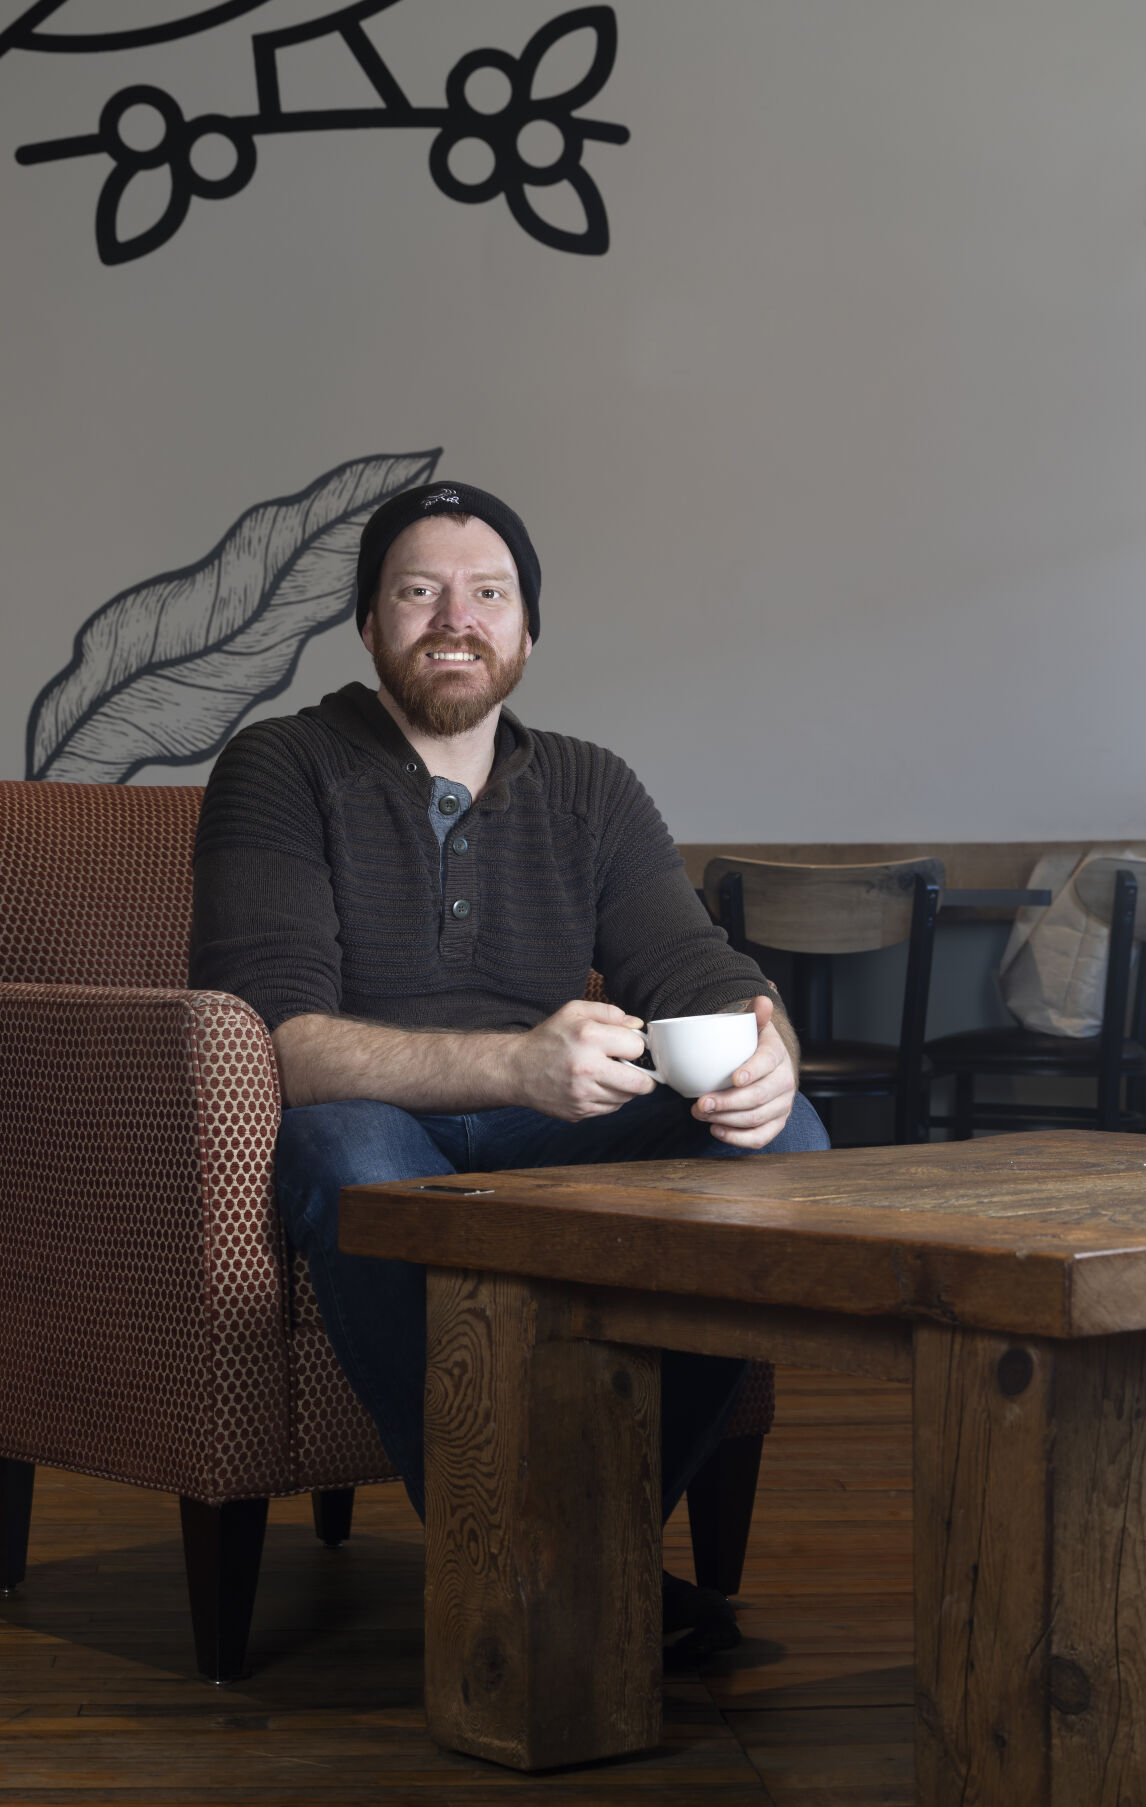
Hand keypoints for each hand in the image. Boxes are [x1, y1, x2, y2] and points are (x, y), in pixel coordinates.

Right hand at [512, 1000, 656, 1120]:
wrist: (516, 1069)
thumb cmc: (548, 1038)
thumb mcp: (574, 1012)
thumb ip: (609, 1013)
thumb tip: (636, 1026)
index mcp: (588, 1038)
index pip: (637, 1048)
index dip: (636, 1045)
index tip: (629, 1046)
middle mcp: (587, 1068)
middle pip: (640, 1083)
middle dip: (644, 1076)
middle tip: (636, 1069)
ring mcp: (583, 1095)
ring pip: (627, 1098)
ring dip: (625, 1087)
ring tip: (609, 1074)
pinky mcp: (579, 1112)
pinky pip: (611, 1109)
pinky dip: (610, 1098)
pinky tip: (596, 1085)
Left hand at [691, 996, 796, 1148]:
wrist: (766, 1065)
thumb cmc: (753, 1046)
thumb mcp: (754, 1026)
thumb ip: (756, 1014)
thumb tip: (763, 1001)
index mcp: (778, 1054)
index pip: (768, 1063)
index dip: (753, 1071)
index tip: (733, 1078)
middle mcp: (785, 1081)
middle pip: (759, 1097)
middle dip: (728, 1103)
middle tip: (700, 1103)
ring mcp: (782, 1105)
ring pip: (757, 1119)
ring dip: (726, 1120)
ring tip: (700, 1114)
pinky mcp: (776, 1123)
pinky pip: (761, 1138)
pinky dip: (738, 1138)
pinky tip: (716, 1130)